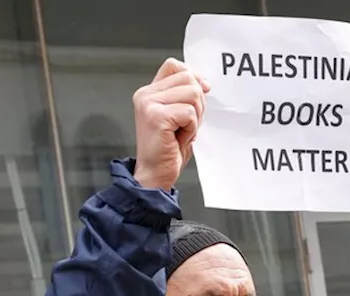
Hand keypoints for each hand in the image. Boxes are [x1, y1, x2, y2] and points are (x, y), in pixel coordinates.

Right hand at [132, 58, 210, 189]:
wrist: (154, 175)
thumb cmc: (167, 150)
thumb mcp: (177, 116)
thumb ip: (184, 95)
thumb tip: (203, 83)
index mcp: (149, 93)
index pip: (174, 65)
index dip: (193, 76)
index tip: (202, 92)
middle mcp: (146, 95)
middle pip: (188, 78)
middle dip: (198, 102)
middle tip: (187, 123)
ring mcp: (149, 105)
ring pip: (192, 93)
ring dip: (195, 116)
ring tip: (182, 131)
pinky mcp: (157, 117)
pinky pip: (190, 113)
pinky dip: (191, 128)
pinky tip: (179, 139)